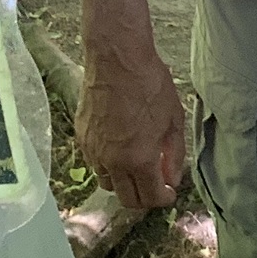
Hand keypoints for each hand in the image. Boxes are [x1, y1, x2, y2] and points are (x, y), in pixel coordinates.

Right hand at [77, 41, 186, 210]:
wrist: (116, 58)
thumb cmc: (150, 83)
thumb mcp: (174, 118)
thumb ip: (174, 154)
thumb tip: (172, 178)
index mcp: (139, 159)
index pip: (150, 198)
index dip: (163, 199)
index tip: (168, 192)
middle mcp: (113, 162)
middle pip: (126, 199)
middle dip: (143, 197)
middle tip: (154, 183)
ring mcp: (93, 151)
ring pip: (108, 183)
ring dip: (124, 181)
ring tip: (136, 164)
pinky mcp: (81, 137)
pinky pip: (95, 162)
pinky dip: (108, 163)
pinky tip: (119, 146)